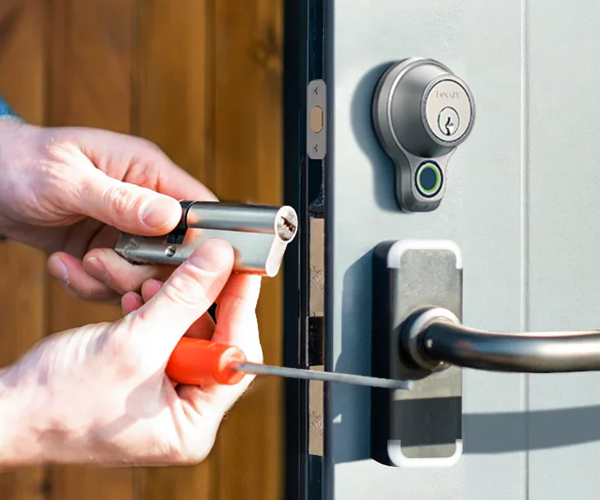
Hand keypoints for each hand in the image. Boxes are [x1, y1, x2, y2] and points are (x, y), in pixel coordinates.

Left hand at [0, 120, 215, 300]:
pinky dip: (90, 284)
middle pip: (175, 252)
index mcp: (147, 171)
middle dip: (141, 270)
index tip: (184, 269)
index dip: (201, 241)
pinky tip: (64, 265)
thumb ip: (120, 200)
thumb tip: (170, 217)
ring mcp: (127, 231)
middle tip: (101, 263)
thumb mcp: (68, 180)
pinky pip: (115, 283)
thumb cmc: (22, 162)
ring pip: (146, 275)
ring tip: (78, 263)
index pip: (198, 208)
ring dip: (110, 280)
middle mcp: (145, 203)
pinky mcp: (107, 252)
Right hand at [0, 239, 262, 465]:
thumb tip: (220, 262)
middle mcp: (184, 413)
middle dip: (197, 301)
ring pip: (186, 332)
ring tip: (150, 282)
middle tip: (199, 265)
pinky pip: (163, 336)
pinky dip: (153, 312)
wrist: (9, 410)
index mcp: (192, 425)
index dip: (241, 309)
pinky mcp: (146, 377)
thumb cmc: (58, 402)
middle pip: (214, 342)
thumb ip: (183, 298)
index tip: (242, 270)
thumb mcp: (134, 343)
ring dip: (170, 302)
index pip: (236, 358)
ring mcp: (165, 395)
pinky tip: (136, 299)